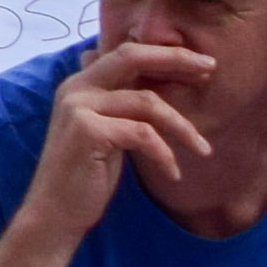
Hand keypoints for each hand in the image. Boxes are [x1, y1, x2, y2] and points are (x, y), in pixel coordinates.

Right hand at [27, 36, 218, 240]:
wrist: (55, 212)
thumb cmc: (86, 176)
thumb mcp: (106, 132)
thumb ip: (120, 105)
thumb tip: (150, 85)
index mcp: (80, 84)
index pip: (126, 53)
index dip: (164, 54)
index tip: (200, 63)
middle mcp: (75, 87)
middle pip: (132, 57)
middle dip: (175, 59)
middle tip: (211, 67)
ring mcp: (79, 106)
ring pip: (147, 102)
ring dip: (182, 127)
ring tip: (203, 149)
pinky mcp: (87, 131)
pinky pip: (143, 134)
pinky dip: (165, 154)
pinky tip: (174, 173)